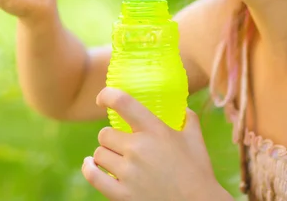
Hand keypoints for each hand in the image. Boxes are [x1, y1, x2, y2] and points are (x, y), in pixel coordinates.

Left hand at [81, 88, 231, 200]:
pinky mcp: (121, 195)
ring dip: (105, 155)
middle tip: (121, 144)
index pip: (122, 102)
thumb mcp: (195, 140)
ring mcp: (128, 173)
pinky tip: (91, 165)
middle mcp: (138, 148)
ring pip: (99, 154)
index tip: (102, 99)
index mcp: (155, 130)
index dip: (107, 95)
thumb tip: (183, 107)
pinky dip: (89, 168)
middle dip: (111, 138)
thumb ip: (188, 119)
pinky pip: (93, 175)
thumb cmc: (197, 173)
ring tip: (115, 159)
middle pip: (105, 134)